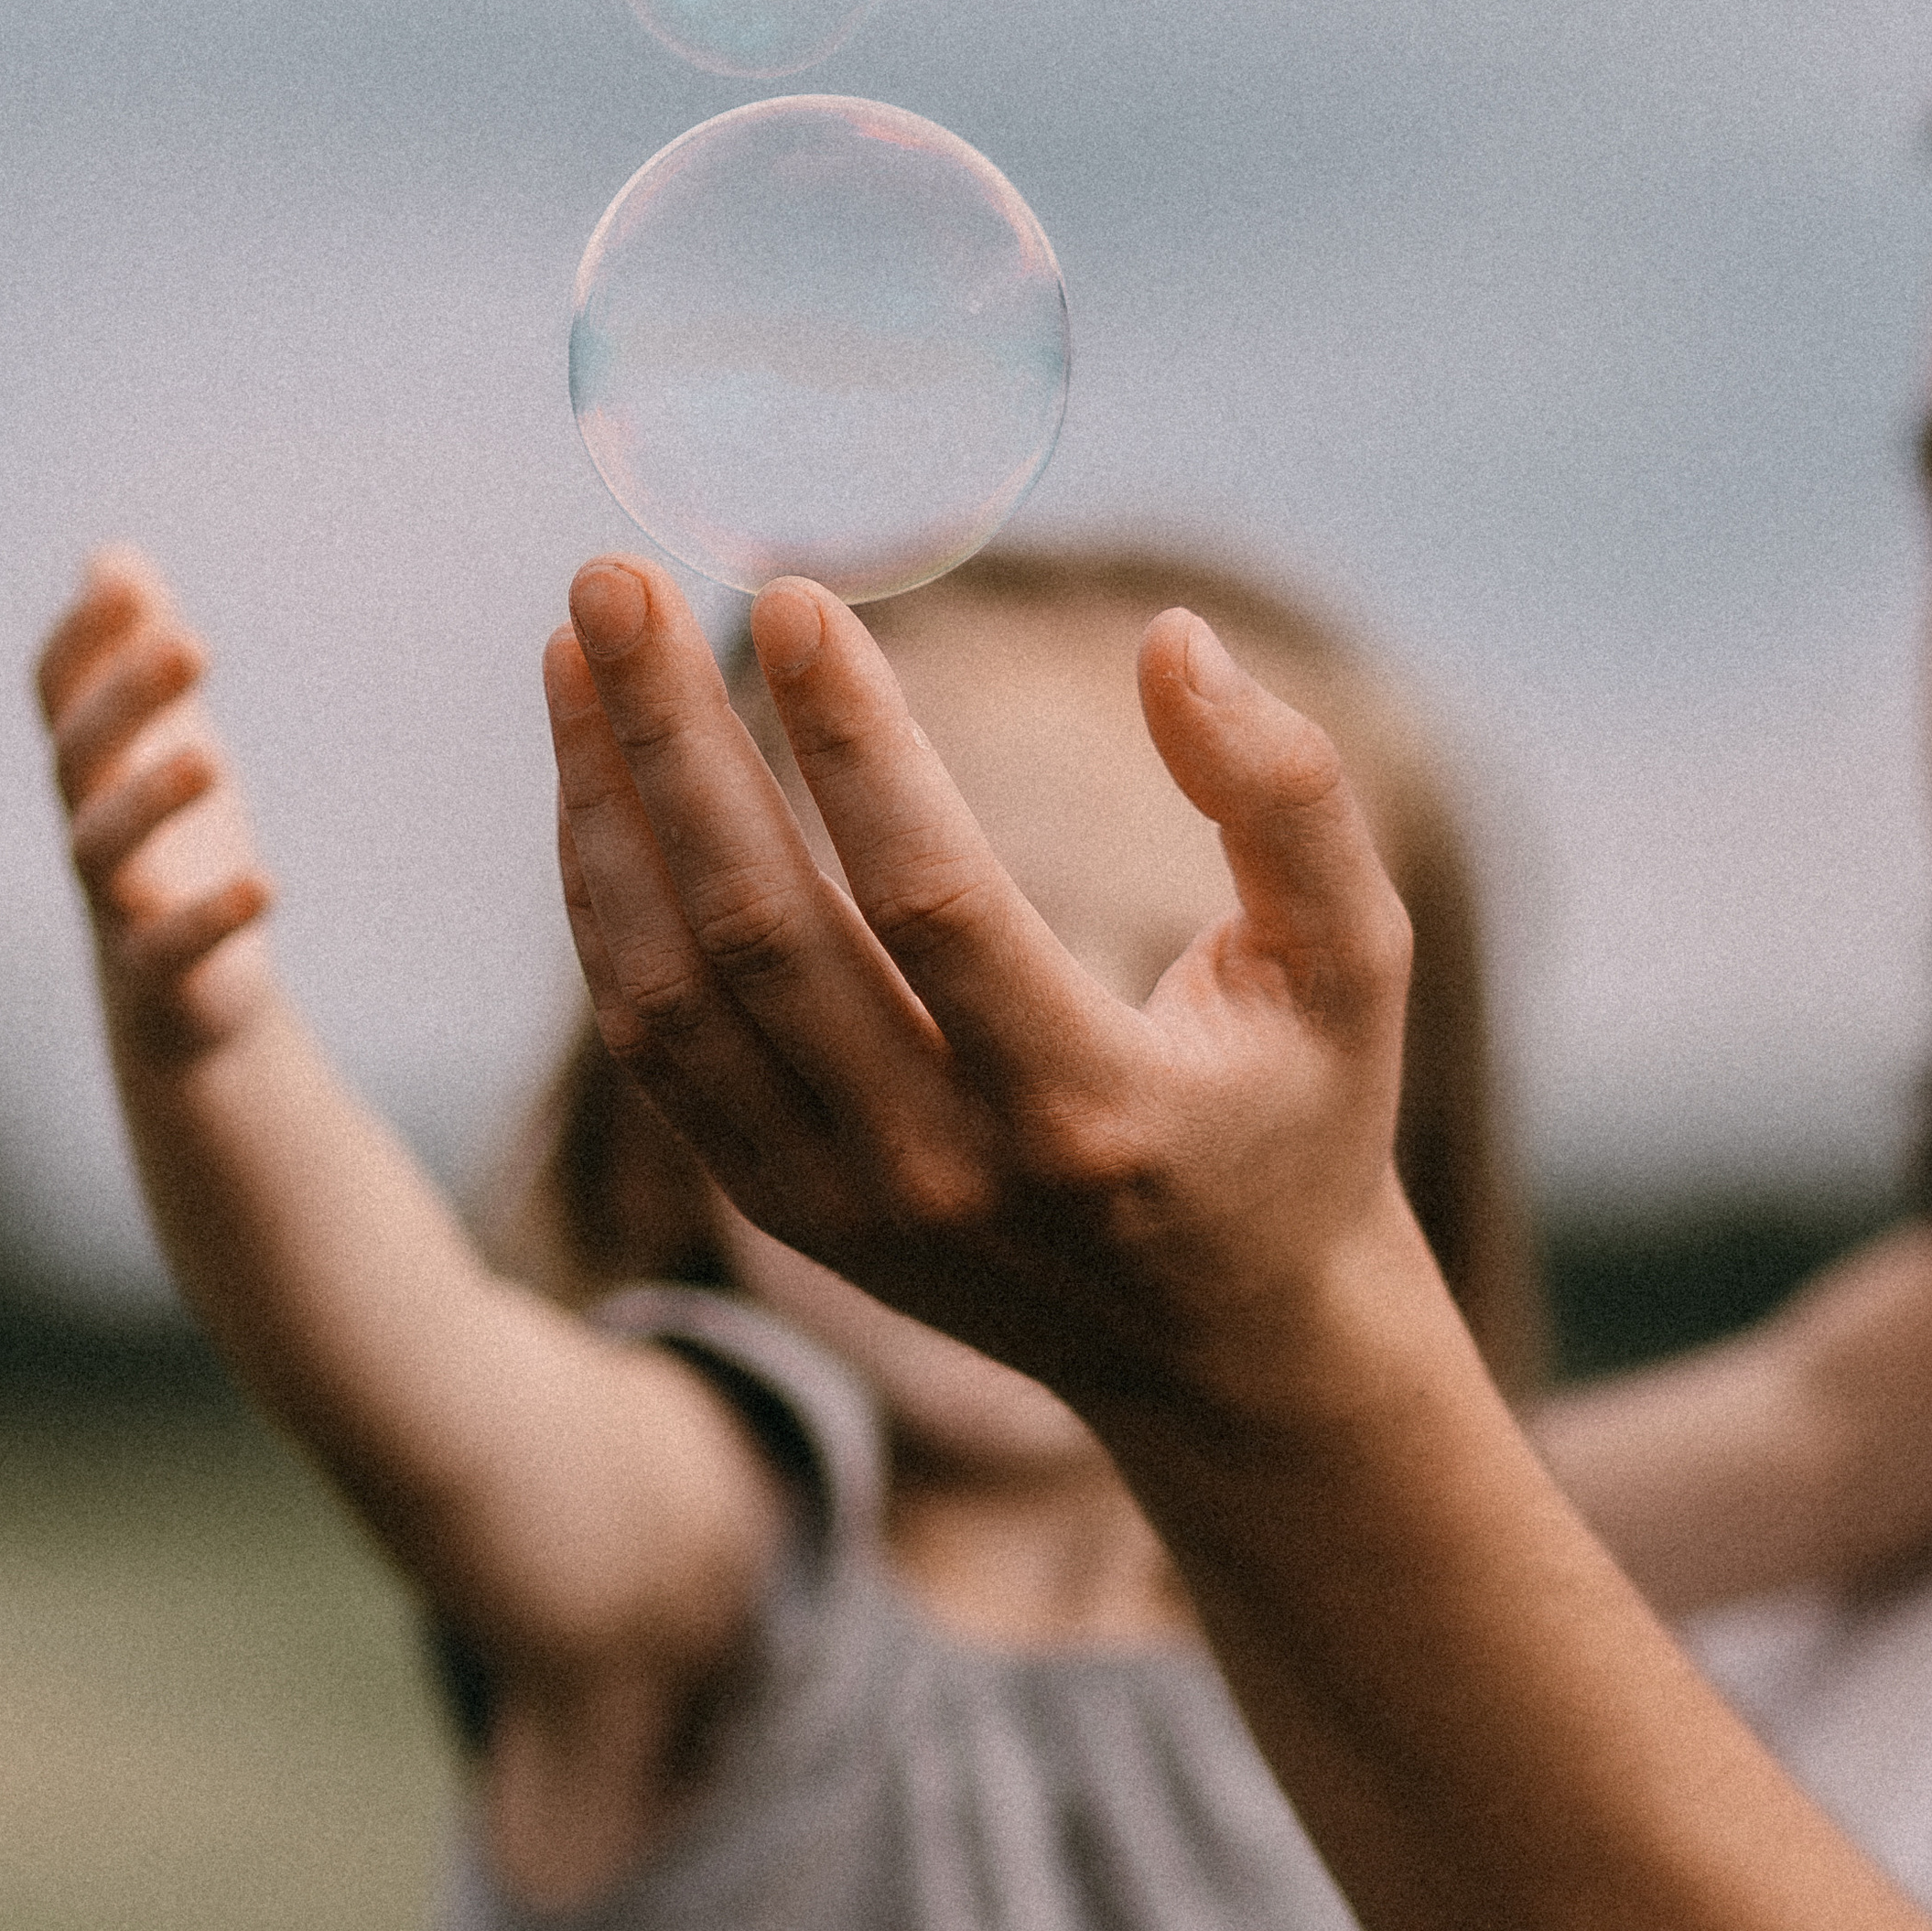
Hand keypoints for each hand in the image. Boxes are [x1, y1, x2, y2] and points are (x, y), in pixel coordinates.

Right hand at [36, 549, 275, 1065]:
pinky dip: (210, 917)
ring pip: (102, 850)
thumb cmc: (172, 853)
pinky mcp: (159, 974)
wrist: (186, 1002)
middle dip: (127, 699)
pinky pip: (168, 946)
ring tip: (212, 760)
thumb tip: (111, 556)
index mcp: (93, 769)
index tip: (125, 579)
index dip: (81, 637)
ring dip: (150, 800)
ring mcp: (117, 905)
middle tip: (193, 643)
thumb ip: (136, 657)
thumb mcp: (163, 744)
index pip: (57, 693)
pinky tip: (265, 884)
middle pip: (79, 757)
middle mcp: (88, 828)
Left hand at [542, 556, 1432, 1422]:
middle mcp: (946, 1172)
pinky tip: (596, 772)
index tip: (791, 597)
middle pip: (760, 933)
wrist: (1225, 1352)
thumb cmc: (1296, 1119)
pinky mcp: (785, 1209)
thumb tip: (1172, 638)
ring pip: (669, 993)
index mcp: (1091, 1107)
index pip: (933, 898)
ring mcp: (844, 1205)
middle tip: (617, 578)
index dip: (851, 740)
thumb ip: (1286, 796)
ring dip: (605, 808)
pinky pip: (656, 1047)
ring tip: (580, 643)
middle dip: (673, 741)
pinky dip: (606, 902)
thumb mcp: (1351, 964)